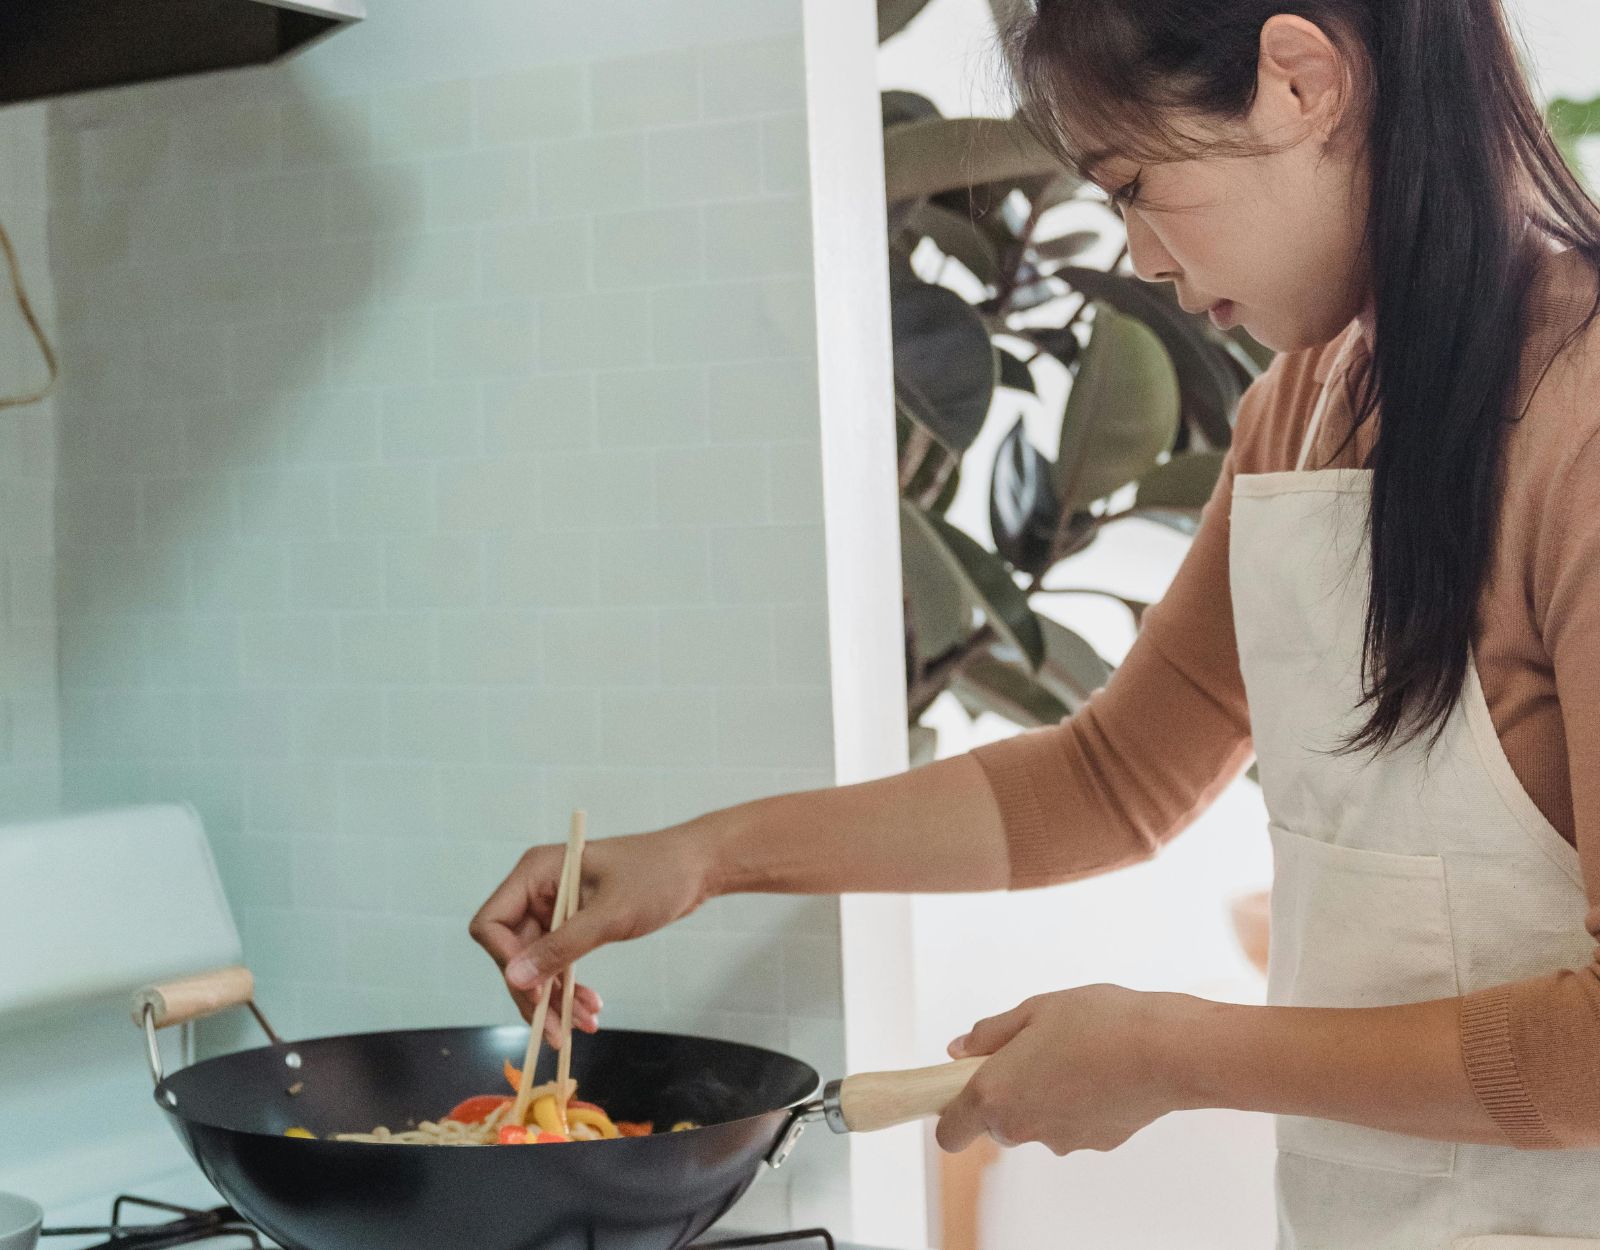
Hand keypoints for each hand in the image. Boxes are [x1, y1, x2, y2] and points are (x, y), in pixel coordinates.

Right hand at [469, 826, 717, 1045]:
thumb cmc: (657, 877)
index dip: (506, 962)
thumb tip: (515, 979)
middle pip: (512, 952)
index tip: (537, 994)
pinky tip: (590, 1009)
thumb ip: (561, 947)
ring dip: (555, 997)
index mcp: (536, 872)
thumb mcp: (609, 915)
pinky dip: (570, 987)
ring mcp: (554, 907)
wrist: (697, 868)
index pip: (492, 923)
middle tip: (558, 1034)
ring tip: (584, 1023)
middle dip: (535, 993)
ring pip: (536, 964)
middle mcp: (537, 889)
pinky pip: (558, 962)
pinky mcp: (574, 923)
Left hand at [935, 985, 1191, 1155]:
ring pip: (1037, 1121)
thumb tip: (959, 1050)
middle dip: (1006, 1092)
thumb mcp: (1033, 1010)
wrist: (1167, 1051)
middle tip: (1031, 1050)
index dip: (950, 1113)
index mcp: (995, 1095)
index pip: (949, 1133)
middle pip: (996, 1123)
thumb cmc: (1098, 1023)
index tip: (962, 1087)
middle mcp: (1022, 1127)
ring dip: (1044, 1095)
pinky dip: (1078, 1103)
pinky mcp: (1095, 1144)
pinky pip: (1072, 1123)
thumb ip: (989, 1034)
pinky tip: (1100, 1071)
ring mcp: (1060, 1140)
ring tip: (1074, 1052)